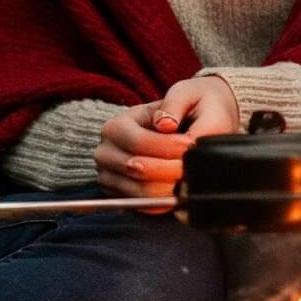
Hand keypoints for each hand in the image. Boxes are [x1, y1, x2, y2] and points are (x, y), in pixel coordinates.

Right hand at [92, 76, 241, 196]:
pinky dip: (163, 202)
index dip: (168, 148)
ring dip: (170, 189)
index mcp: (117, 126)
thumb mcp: (185, 94)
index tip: (191, 147)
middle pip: (137, 169)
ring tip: (189, 179)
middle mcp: (106, 152)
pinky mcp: (119, 195)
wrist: (183, 124)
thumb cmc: (184, 110)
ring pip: (140, 192)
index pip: (139, 142)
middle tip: (193, 168)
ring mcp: (109, 176)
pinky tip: (179, 192)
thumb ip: (176, 105)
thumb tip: (165, 124)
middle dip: (171, 170)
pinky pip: (142, 206)